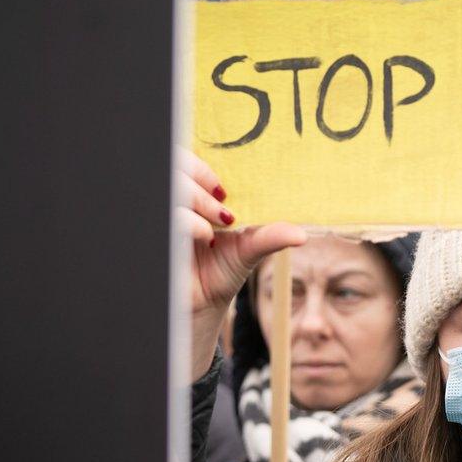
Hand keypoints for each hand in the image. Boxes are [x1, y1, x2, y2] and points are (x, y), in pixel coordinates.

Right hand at [176, 148, 306, 380]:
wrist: (202, 302)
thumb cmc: (223, 269)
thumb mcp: (252, 249)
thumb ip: (273, 236)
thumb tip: (303, 236)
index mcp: (196, 192)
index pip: (187, 159)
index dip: (202, 167)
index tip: (222, 190)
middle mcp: (176, 199)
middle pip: (176, 164)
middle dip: (200, 183)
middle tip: (222, 209)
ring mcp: (164, 215)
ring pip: (173, 187)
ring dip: (198, 200)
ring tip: (217, 225)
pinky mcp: (158, 235)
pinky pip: (170, 216)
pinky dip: (190, 223)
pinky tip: (205, 237)